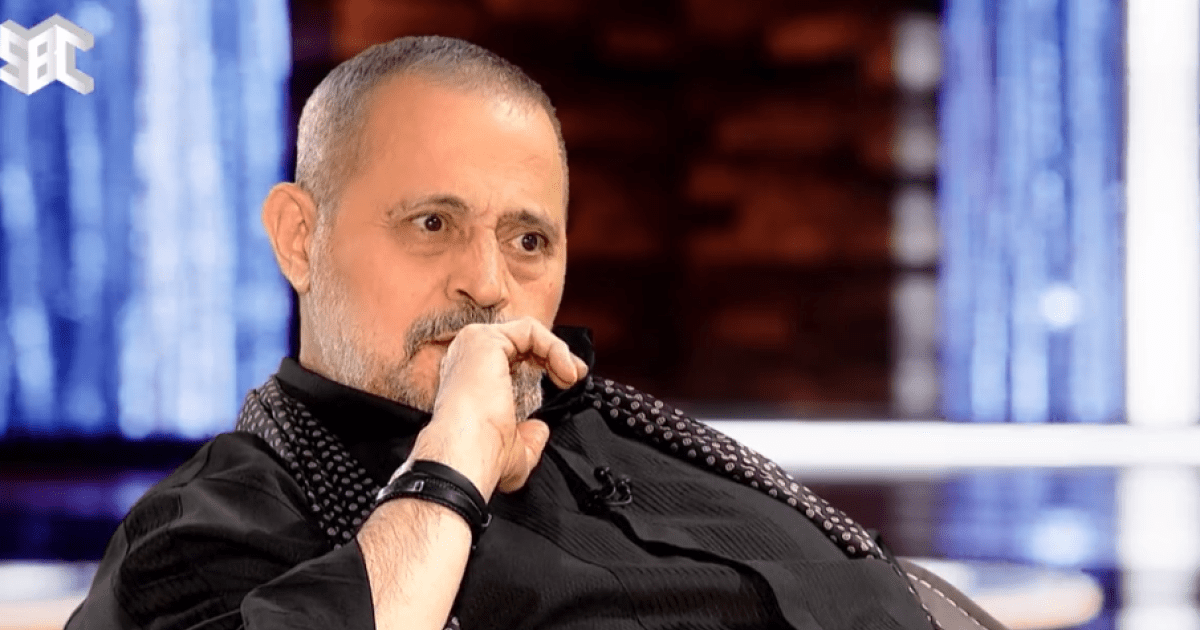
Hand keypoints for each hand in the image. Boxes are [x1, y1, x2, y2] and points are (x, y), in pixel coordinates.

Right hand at [409, 317, 587, 500]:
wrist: (467, 455)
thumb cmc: (481, 457)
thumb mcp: (514, 450)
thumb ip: (528, 437)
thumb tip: (539, 429)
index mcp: (470, 383)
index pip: (511, 360)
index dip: (543, 365)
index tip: (568, 383)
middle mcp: (467, 360)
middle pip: (521, 342)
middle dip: (555, 355)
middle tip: (578, 375)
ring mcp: (473, 346)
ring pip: (527, 332)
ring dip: (558, 351)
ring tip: (572, 377)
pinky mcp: (484, 338)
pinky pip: (529, 329)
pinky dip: (555, 347)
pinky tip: (565, 372)